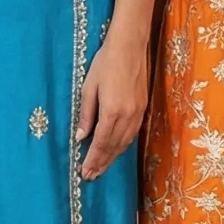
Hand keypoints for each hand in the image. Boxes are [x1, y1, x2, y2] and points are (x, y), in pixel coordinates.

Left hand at [76, 26, 149, 181]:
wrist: (130, 46)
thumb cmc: (105, 63)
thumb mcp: (89, 87)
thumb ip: (86, 114)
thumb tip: (81, 137)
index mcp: (112, 111)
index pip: (101, 143)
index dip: (93, 160)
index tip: (85, 173)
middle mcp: (127, 116)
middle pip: (114, 147)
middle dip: (102, 163)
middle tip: (91, 176)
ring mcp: (138, 113)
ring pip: (124, 142)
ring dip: (112, 157)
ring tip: (101, 168)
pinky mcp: (143, 108)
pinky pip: (132, 134)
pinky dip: (122, 145)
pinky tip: (116, 150)